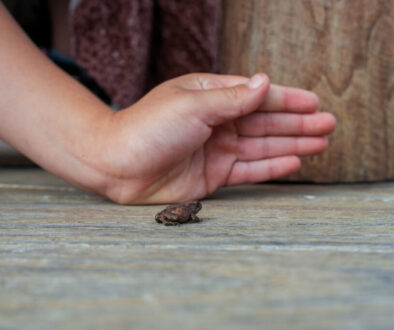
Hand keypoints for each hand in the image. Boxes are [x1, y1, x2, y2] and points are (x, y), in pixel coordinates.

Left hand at [97, 73, 335, 203]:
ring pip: (262, 145)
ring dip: (291, 144)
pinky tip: (293, 162)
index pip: (256, 96)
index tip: (315, 103)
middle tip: (329, 125)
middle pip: (265, 122)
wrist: (117, 165)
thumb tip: (264, 82)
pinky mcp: (213, 175)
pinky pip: (248, 170)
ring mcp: (216, 149)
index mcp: (210, 96)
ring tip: (320, 144)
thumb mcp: (193, 104)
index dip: (287, 99)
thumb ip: (232, 98)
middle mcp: (216, 122)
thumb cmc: (148, 128)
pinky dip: (270, 166)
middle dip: (297, 123)